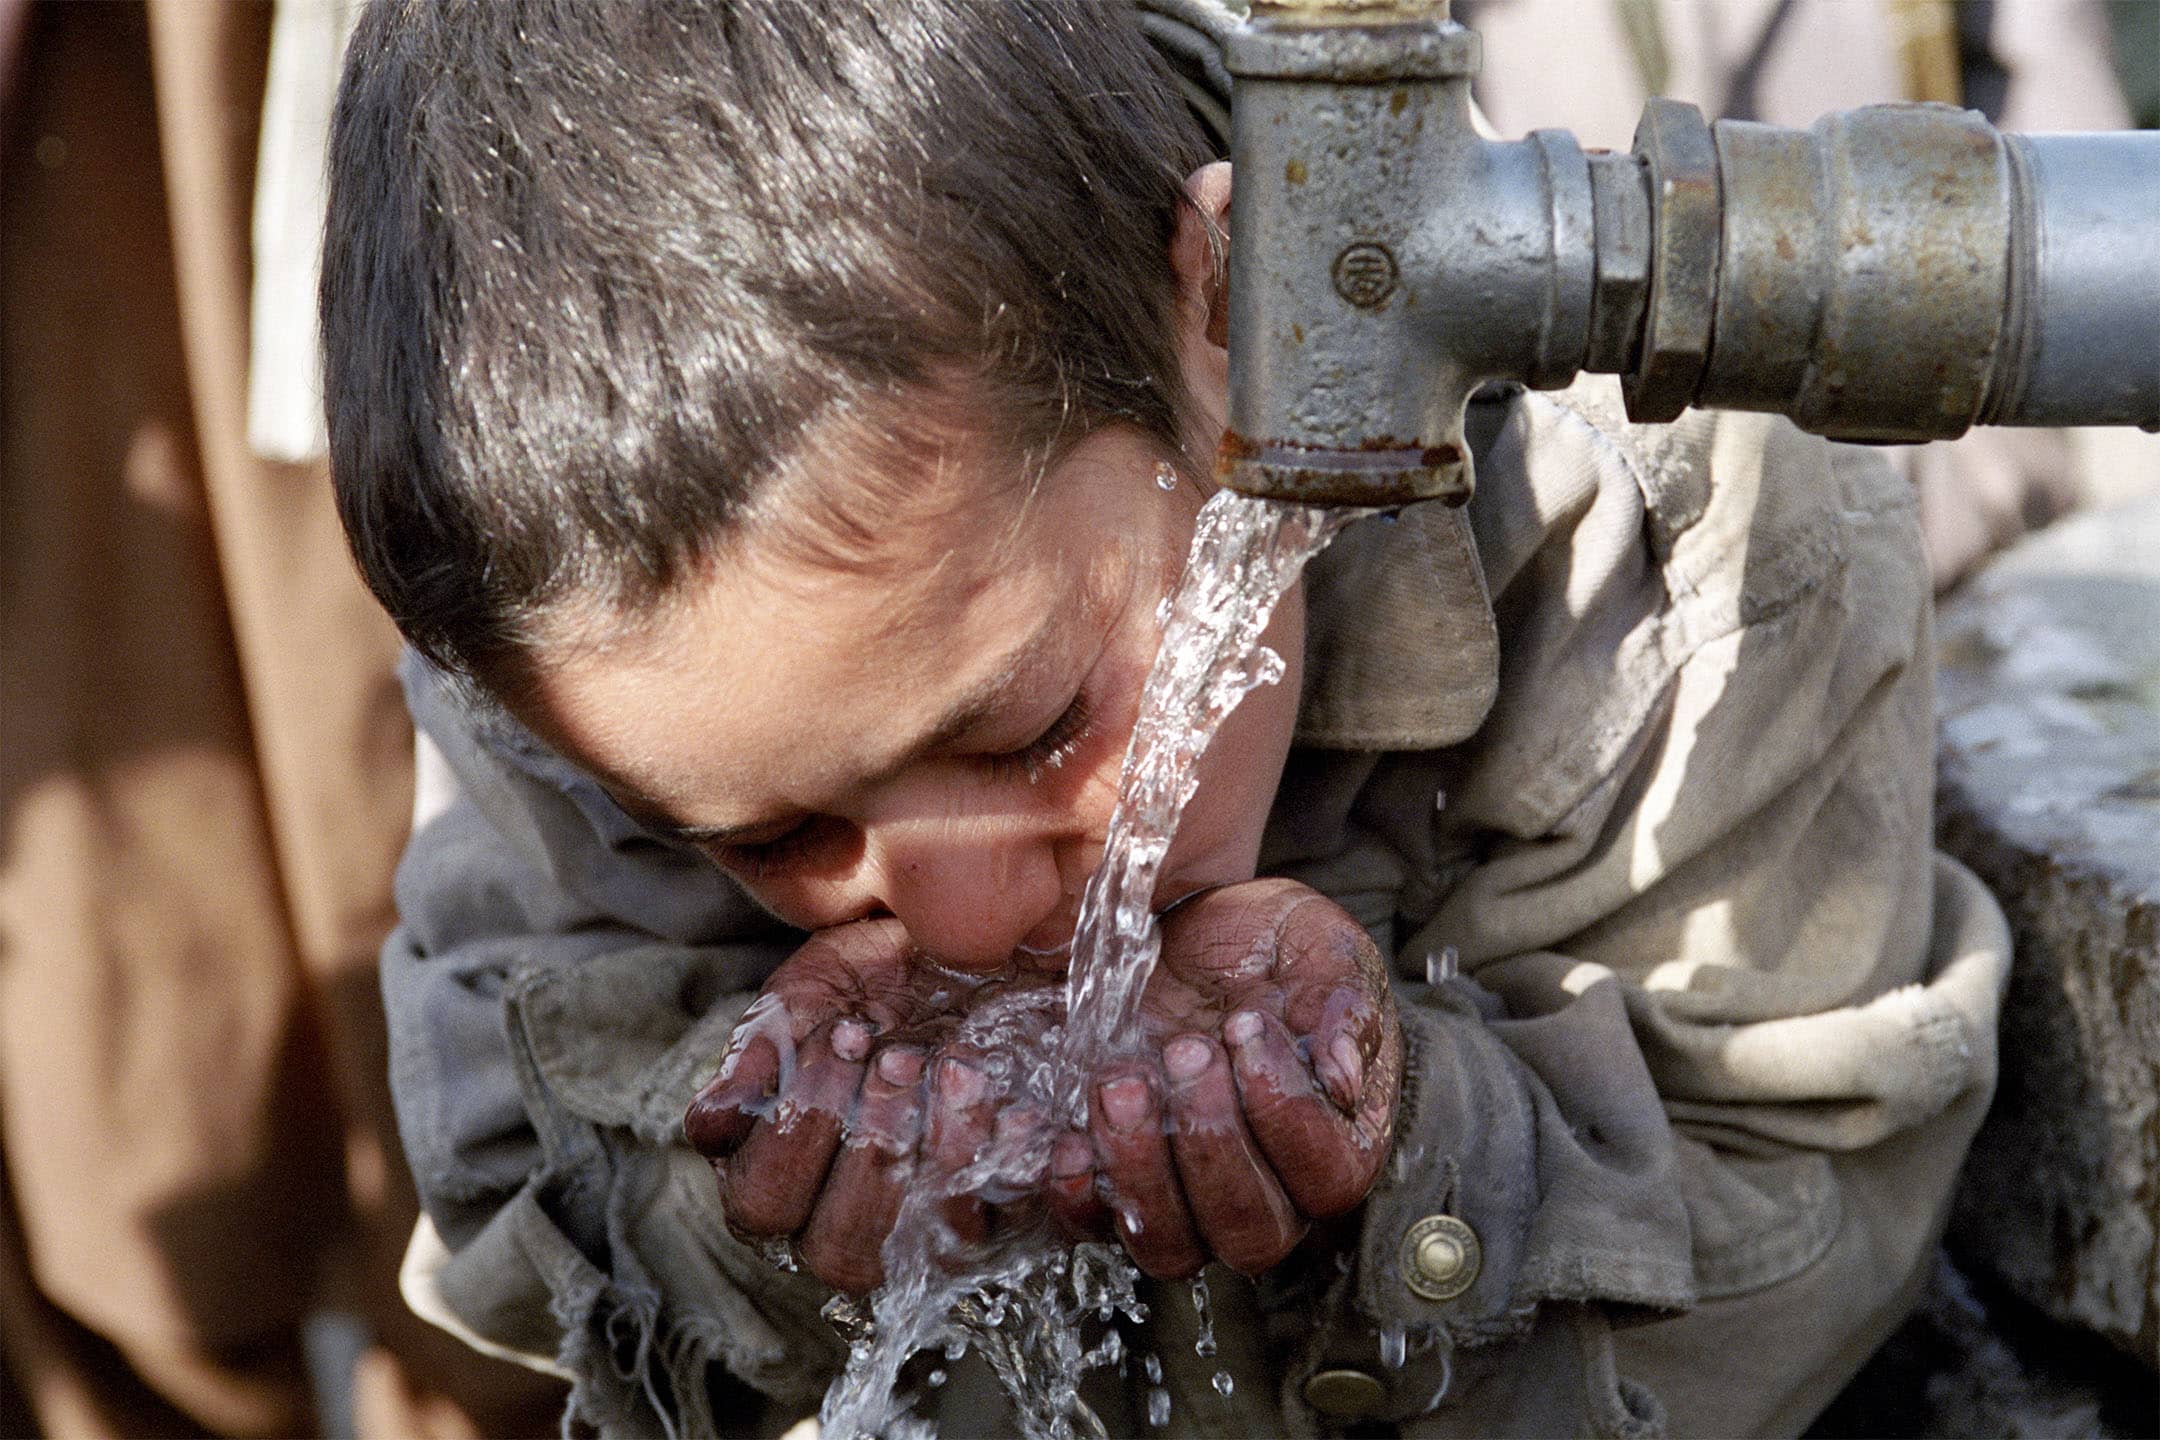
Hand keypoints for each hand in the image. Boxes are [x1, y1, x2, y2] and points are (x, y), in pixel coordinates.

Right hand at [683, 921, 1046, 1292]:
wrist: (972, 948)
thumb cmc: (874, 980)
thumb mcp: (810, 991)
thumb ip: (759, 1053)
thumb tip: (712, 1122)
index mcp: (778, 1174)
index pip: (762, 1203)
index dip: (798, 1129)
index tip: (845, 1032)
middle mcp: (843, 1219)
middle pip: (838, 1250)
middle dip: (870, 1148)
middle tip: (901, 1058)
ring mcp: (926, 1227)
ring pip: (922, 1251)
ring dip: (942, 1156)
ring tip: (959, 1069)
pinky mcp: (1006, 1214)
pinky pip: (1015, 1227)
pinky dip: (1024, 1173)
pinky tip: (1026, 1112)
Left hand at [1046, 879, 1401, 1278]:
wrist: (1199, 929)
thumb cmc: (1273, 949)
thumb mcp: (1323, 949)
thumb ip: (1344, 1006)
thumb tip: (1343, 1076)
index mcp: (1335, 1141)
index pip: (1328, 1177)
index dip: (1287, 1115)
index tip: (1250, 1027)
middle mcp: (1265, 1189)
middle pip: (1250, 1234)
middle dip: (1211, 1145)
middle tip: (1186, 1050)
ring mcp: (1185, 1195)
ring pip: (1170, 1246)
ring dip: (1140, 1171)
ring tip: (1122, 1082)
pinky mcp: (1115, 1182)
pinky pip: (1088, 1225)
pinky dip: (1070, 1189)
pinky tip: (1064, 1131)